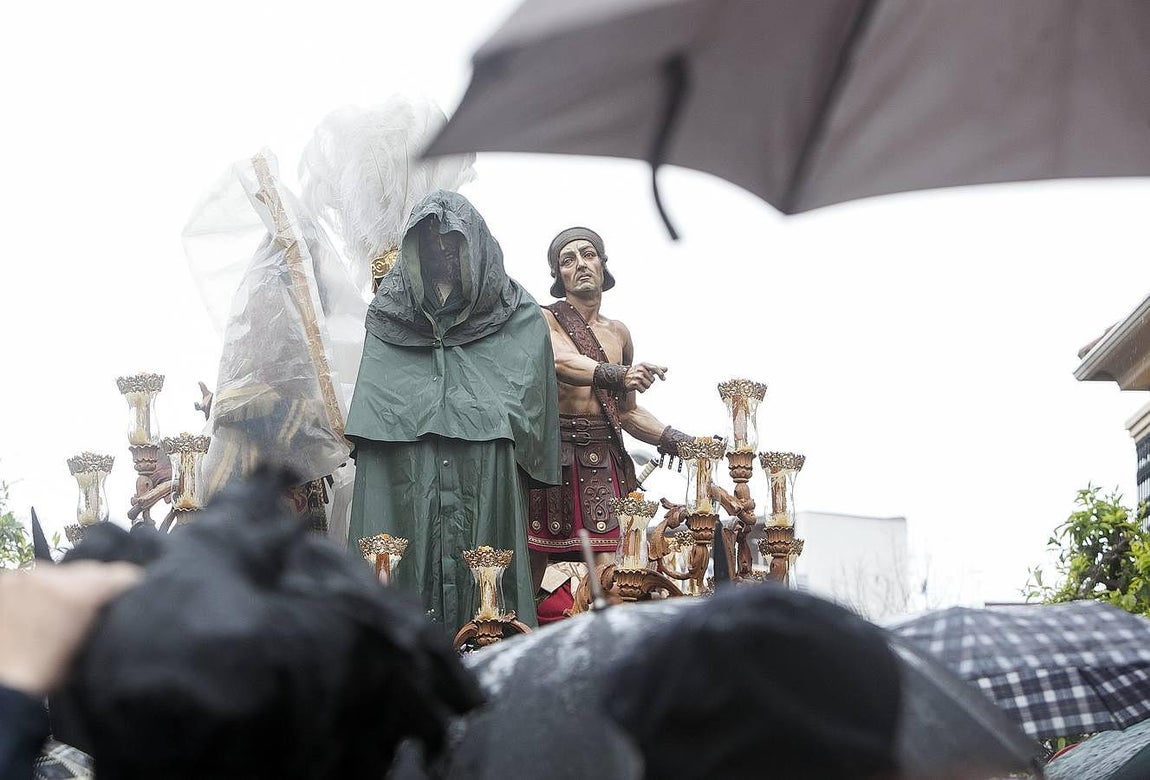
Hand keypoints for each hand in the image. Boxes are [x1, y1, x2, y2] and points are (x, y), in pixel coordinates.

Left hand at [0, 562, 141, 695]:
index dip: (130, 584)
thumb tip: (118, 602)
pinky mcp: (4, 581)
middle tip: (92, 607)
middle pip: (89, 569)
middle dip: (95, 585)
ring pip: (60, 572)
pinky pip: (32, 578)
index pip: (120, 574)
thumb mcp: (91, 645)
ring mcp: (22, 576)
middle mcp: (50, 576)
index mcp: (78, 594)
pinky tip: (35, 610)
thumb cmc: (47, 673)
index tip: (133, 592)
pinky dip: (37, 590)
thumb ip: (107, 614)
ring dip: (64, 586)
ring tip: (59, 610)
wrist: (2, 685)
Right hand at [624, 362, 666, 392]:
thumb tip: (666, 369)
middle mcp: (641, 369)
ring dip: (645, 386)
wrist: (622, 377)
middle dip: (649, 382)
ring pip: (648, 385)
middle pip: (652, 380)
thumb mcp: (645, 369)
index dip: (660, 373)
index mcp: (644, 365)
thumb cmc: (636, 373)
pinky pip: (643, 390)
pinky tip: (637, 387)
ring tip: (639, 383)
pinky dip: (641, 390)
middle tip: (642, 380)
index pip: (655, 368)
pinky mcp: (634, 383)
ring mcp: (637, 376)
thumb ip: (656, 369)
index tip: (664, 379)